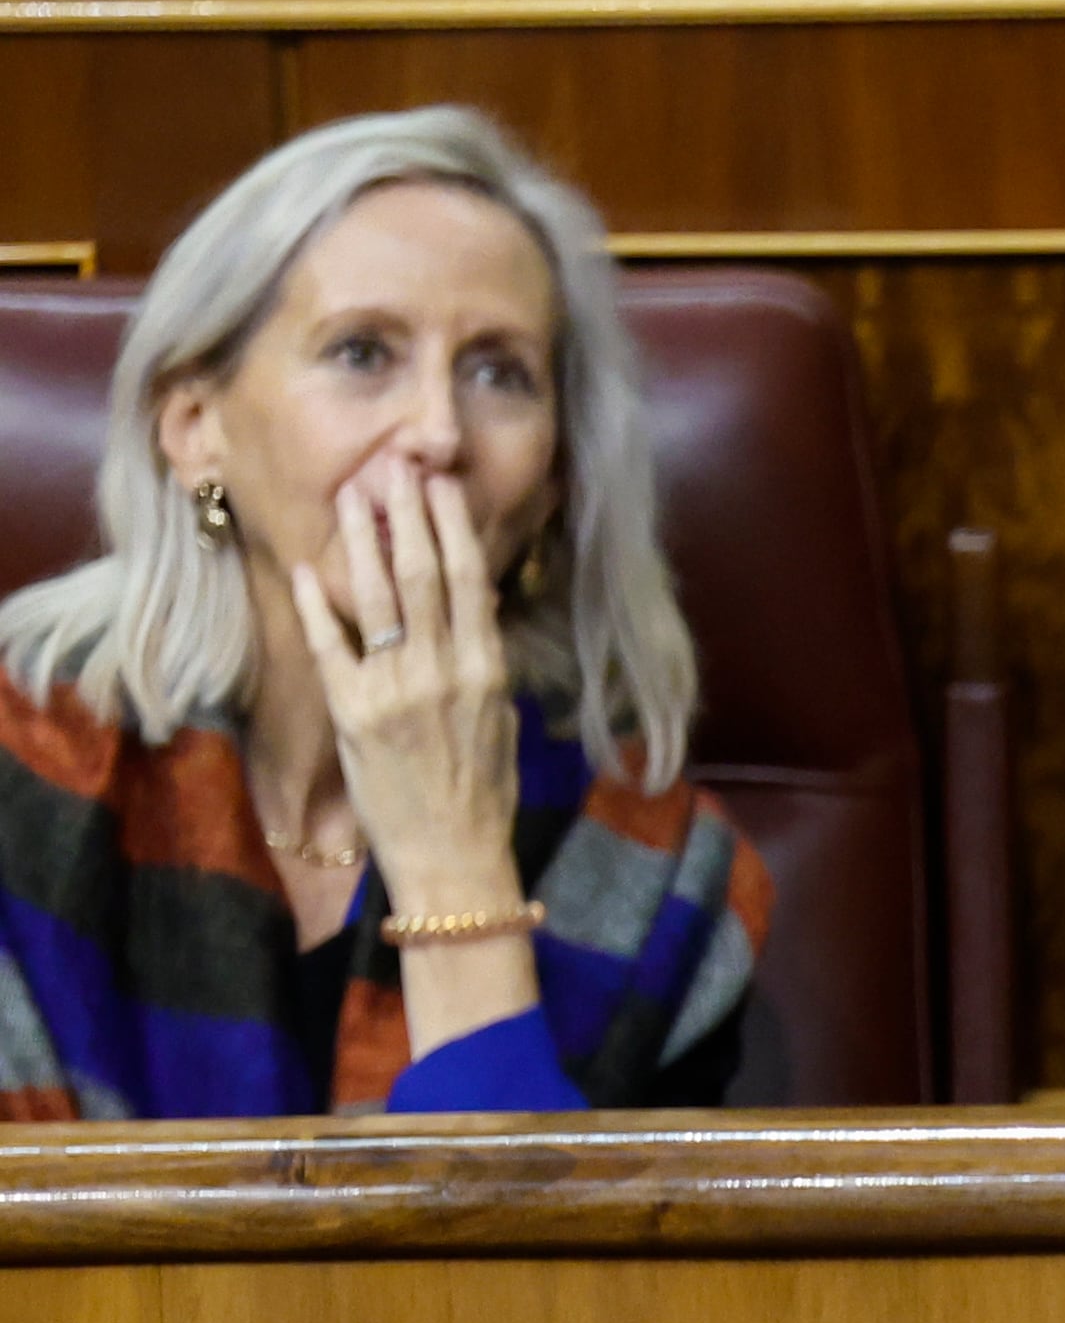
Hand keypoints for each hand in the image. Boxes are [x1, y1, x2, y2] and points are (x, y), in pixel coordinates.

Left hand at [289, 465, 528, 1002]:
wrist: (454, 857)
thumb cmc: (481, 792)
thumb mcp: (500, 722)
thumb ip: (482, 663)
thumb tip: (472, 607)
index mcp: (487, 672)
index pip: (470, 582)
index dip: (452, 527)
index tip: (439, 482)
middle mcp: (444, 673)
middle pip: (424, 576)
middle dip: (406, 515)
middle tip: (391, 465)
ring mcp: (397, 692)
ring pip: (379, 599)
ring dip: (362, 542)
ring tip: (350, 495)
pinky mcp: (354, 716)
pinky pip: (332, 647)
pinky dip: (318, 606)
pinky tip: (306, 569)